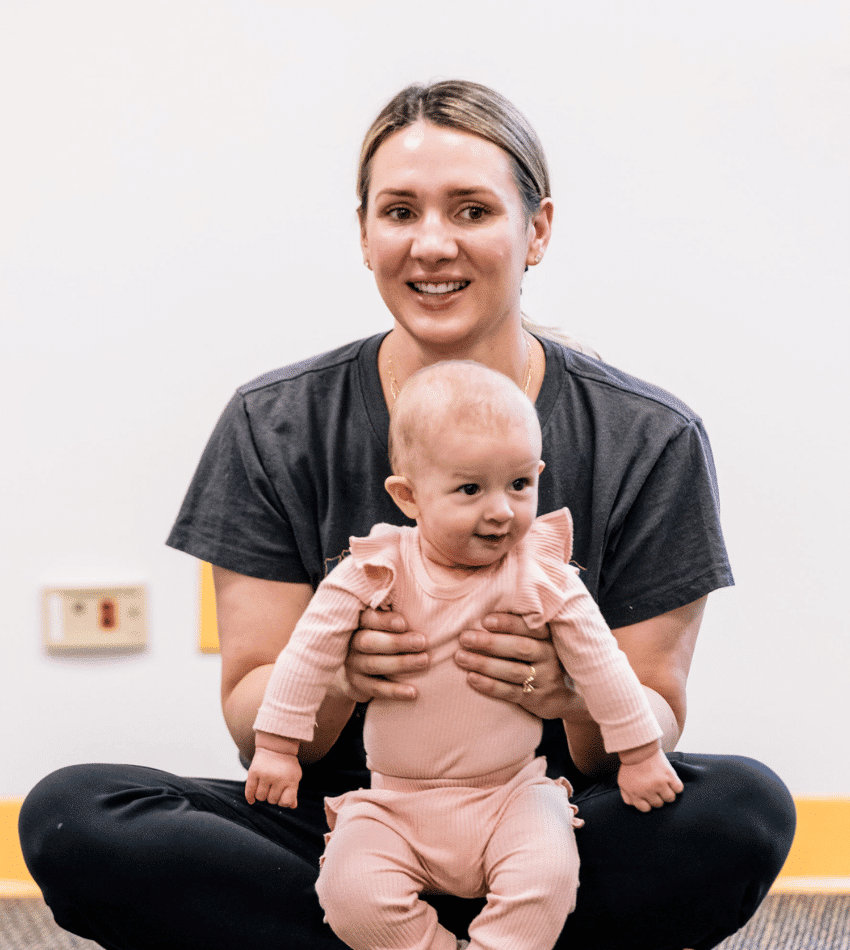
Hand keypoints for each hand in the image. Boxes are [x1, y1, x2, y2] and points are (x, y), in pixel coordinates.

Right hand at [245, 747, 301, 807]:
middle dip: (272, 796)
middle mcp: (279, 778)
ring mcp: (265, 774)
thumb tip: (292, 806)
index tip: (281, 796)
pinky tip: (252, 800)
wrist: (275, 746)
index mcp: (291, 780)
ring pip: (260, 797)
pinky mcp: (254, 772)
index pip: (285, 802)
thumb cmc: (286, 764)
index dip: (282, 801)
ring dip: (262, 795)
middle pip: (272, 800)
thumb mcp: (294, 776)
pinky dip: (250, 797)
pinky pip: (249, 791)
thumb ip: (293, 792)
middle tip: (273, 787)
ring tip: (265, 787)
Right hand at [339, 607, 427, 702]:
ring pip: (374, 664)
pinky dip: (395, 691)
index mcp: (360, 623)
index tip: (404, 623)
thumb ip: (399, 616)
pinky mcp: (357, 685)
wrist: (357, 670)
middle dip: (397, 642)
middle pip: (370, 642)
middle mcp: (352, 642)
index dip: (384, 621)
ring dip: (401, 663)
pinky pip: (376, 689)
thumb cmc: (383, 638)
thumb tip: (424, 600)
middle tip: (423, 642)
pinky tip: (413, 692)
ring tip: (424, 661)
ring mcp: (353, 664)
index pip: (367, 618)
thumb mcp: (386, 625)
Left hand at [454, 613, 572, 719]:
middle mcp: (548, 656)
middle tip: (465, 638)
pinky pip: (510, 692)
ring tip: (460, 657)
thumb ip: (519, 628)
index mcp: (547, 637)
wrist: (562, 697)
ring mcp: (543, 678)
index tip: (485, 620)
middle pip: (520, 647)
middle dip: (490, 643)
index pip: (529, 626)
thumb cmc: (539, 659)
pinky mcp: (534, 698)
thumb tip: (483, 609)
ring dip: (484, 664)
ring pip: (513, 671)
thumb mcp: (537, 641)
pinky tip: (471, 678)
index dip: (508, 623)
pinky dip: (489, 685)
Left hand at [617, 746, 683, 811]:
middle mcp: (647, 791)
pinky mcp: (669, 776)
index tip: (649, 796)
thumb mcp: (622, 782)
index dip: (648, 803)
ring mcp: (659, 784)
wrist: (638, 747)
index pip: (646, 809)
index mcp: (635, 793)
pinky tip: (671, 780)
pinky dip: (676, 785)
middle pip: (658, 804)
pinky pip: (678, 789)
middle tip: (656, 788)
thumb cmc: (630, 765)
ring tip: (664, 784)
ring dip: (668, 792)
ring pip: (670, 798)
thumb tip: (635, 805)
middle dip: (657, 797)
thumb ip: (627, 797)